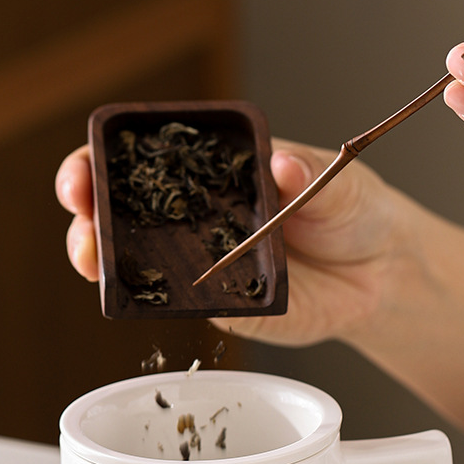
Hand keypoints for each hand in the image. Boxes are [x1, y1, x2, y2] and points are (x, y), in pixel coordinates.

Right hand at [55, 137, 413, 347]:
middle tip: (82, 219)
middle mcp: (192, 215)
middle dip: (85, 214)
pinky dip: (157, 301)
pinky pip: (177, 305)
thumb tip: (280, 165)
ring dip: (101, 261)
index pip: (139, 158)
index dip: (100, 161)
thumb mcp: (334, 178)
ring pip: (131, 263)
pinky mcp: (216, 305)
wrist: (381, 275)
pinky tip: (151, 294)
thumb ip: (307, 172)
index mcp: (210, 169)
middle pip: (117, 213)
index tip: (87, 169)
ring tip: (93, 260)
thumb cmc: (353, 211)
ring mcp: (198, 262)